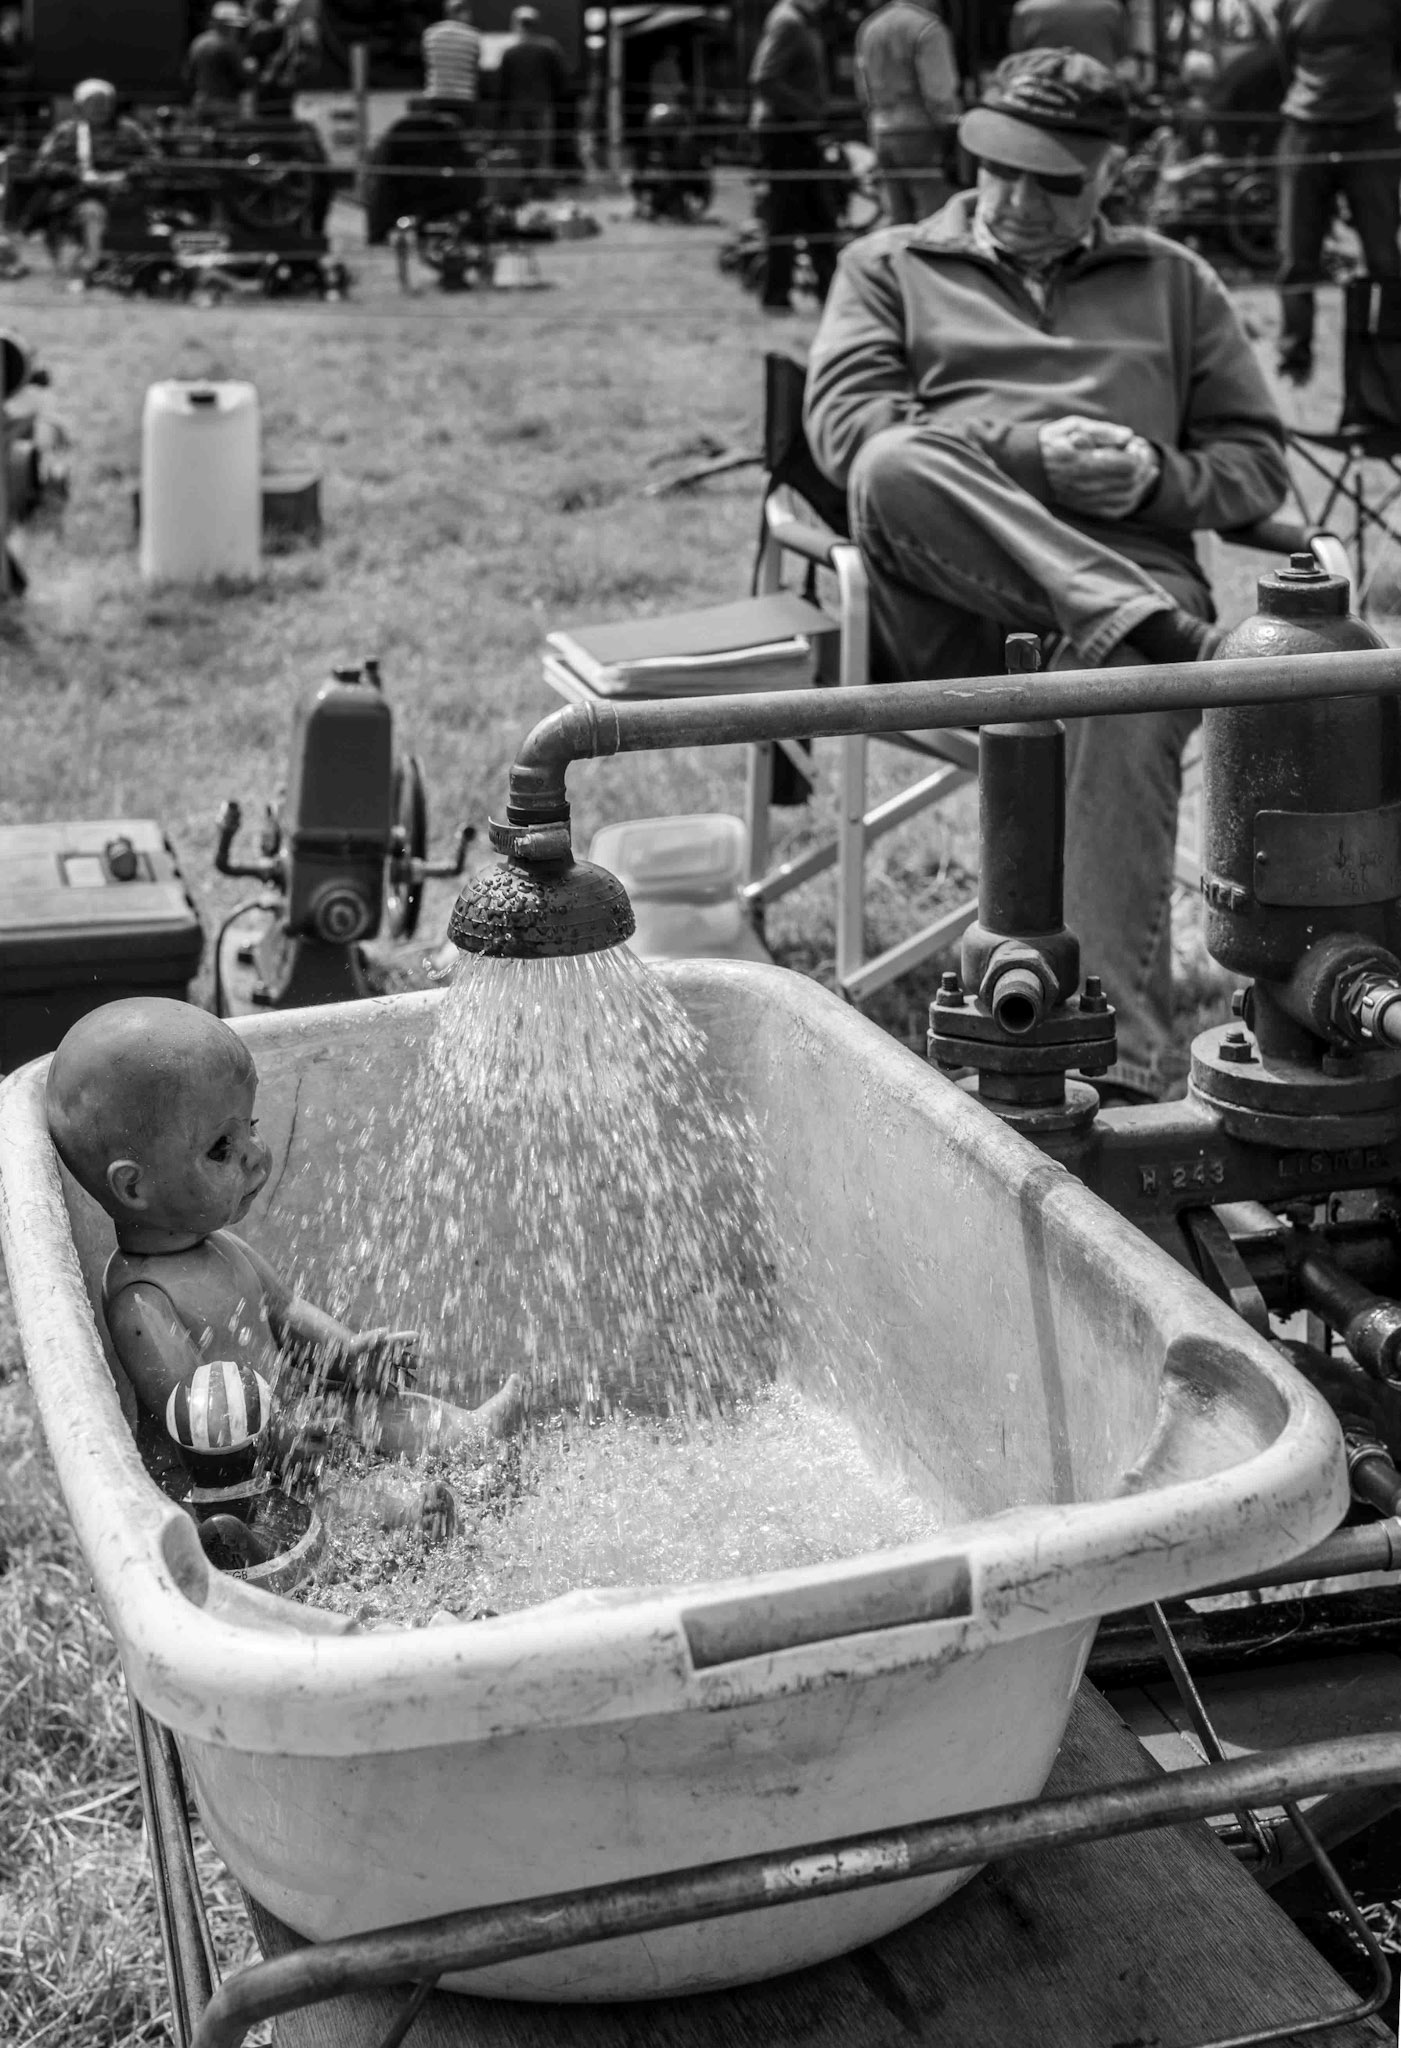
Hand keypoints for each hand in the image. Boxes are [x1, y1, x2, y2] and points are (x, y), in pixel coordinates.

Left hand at [344, 1328, 419, 1392]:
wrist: (348, 1361)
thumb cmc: (356, 1347)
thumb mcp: (362, 1341)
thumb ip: (372, 1337)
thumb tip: (385, 1331)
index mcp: (389, 1344)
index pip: (402, 1340)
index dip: (410, 1338)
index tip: (418, 1336)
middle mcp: (392, 1358)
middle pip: (406, 1359)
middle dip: (414, 1362)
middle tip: (422, 1363)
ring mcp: (387, 1370)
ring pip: (400, 1375)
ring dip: (407, 1379)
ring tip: (413, 1382)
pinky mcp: (380, 1382)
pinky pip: (388, 1388)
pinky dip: (392, 1391)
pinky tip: (397, 1394)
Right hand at [1039, 416, 1159, 520]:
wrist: (1027, 466)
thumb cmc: (1053, 440)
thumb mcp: (1074, 426)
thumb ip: (1103, 431)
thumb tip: (1129, 436)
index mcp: (1083, 463)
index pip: (1126, 466)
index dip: (1138, 455)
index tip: (1134, 445)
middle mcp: (1085, 486)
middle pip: (1129, 483)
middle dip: (1143, 468)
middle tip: (1140, 455)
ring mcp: (1086, 500)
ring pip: (1126, 499)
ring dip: (1142, 485)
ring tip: (1147, 471)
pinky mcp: (1086, 508)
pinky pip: (1115, 511)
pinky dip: (1131, 501)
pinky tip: (1136, 489)